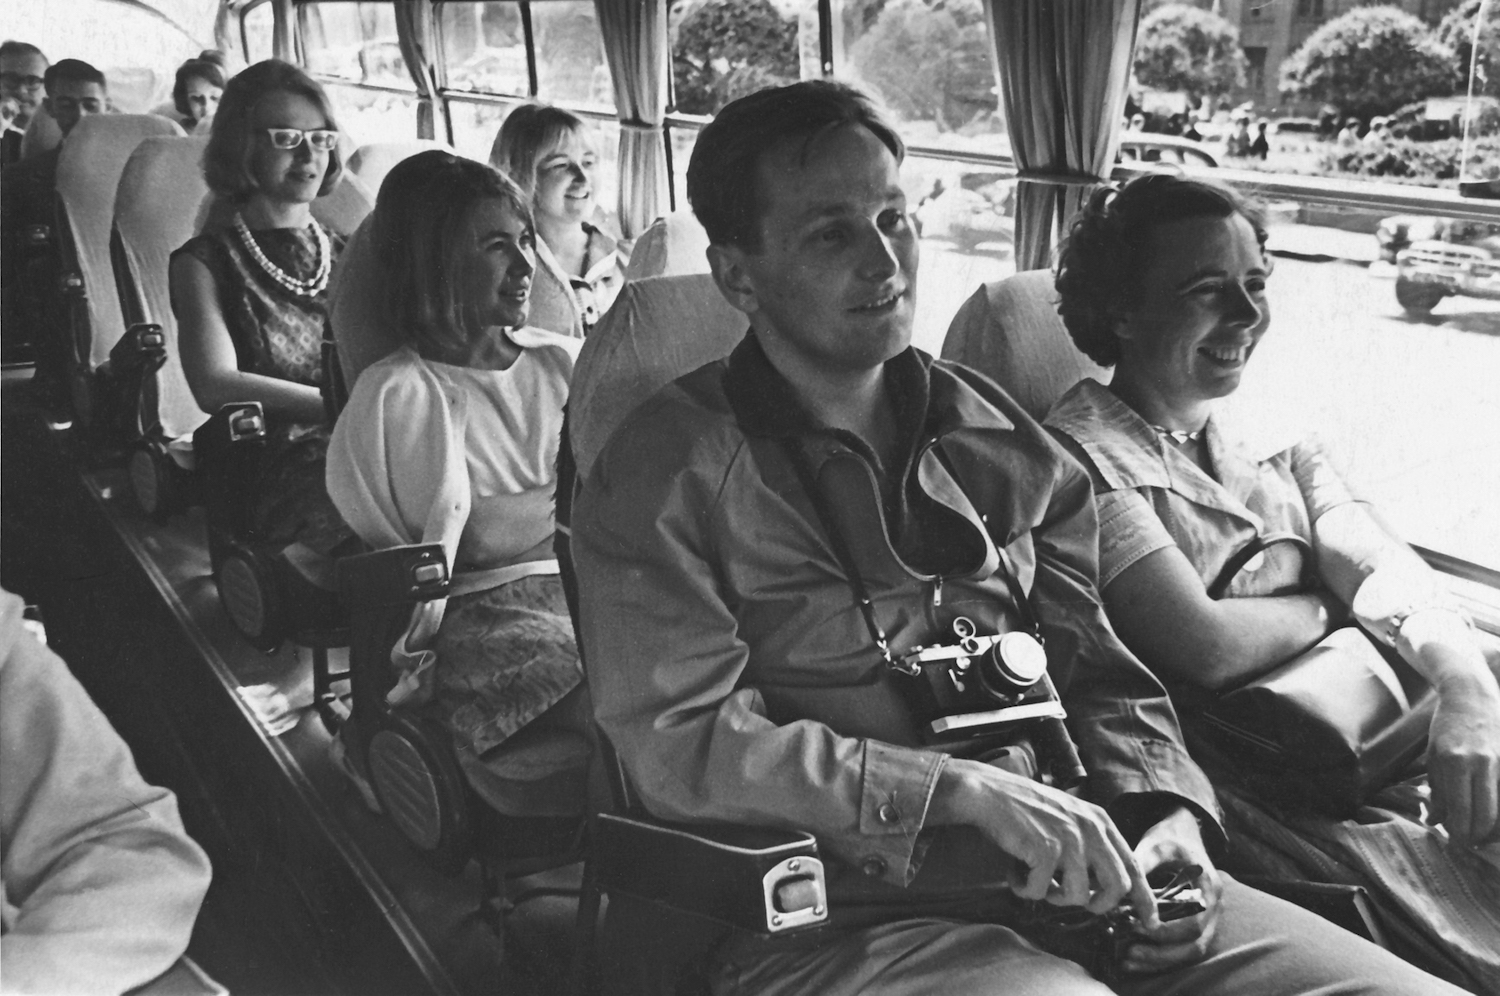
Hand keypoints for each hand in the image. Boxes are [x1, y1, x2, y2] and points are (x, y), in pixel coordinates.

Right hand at [930, 760, 1154, 920]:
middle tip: (1076, 902)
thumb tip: (1103, 886)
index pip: (1133, 866)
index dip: (1144, 899)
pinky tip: (1015, 874)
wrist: (989, 792)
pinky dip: (1025, 889)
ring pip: (1078, 896)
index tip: (1150, 922)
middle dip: (1099, 905)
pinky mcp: (1045, 850)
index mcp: (1100, 821)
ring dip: (1055, 898)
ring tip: (1037, 882)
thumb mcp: (1068, 817)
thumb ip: (1090, 843)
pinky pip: (1041, 892)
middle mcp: (1090, 829)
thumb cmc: (1024, 809)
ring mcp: (1069, 839)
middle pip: (1117, 887)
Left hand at [1120, 807, 1222, 974]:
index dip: (1167, 930)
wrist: (1185, 834)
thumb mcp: (1156, 845)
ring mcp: (1208, 918)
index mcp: (1208, 887)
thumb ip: (1143, 864)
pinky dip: (1162, 957)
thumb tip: (1122, 889)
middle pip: (1196, 943)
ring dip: (1161, 960)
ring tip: (1127, 960)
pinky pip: (1184, 948)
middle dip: (1162, 953)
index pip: (1194, 922)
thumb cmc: (1170, 839)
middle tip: (1129, 952)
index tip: (1138, 927)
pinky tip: (1136, 958)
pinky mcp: (1197, 924)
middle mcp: (1213, 907)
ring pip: (1192, 951)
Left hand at [1427, 688, 1499, 845]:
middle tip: (1472, 841)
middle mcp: (1480, 762)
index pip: (1460, 811)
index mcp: (1454, 762)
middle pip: (1486, 815)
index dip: (1461, 834)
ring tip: (1484, 829)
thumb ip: (1436, 791)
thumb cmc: (1447, 728)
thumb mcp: (1433, 756)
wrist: (1471, 696)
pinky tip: (1493, 811)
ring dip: (1494, 825)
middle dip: (1479, 835)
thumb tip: (1435, 822)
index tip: (1459, 842)